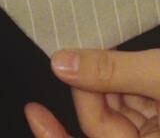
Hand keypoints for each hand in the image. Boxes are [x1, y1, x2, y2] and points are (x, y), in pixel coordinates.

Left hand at [24, 48, 159, 137]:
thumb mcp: (158, 73)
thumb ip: (111, 71)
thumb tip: (61, 64)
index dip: (56, 137)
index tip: (34, 113)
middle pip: (101, 125)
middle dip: (88, 90)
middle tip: (80, 56)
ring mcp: (155, 132)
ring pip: (115, 114)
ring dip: (106, 82)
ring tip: (111, 52)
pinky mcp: (159, 120)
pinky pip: (130, 107)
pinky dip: (121, 82)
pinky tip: (120, 59)